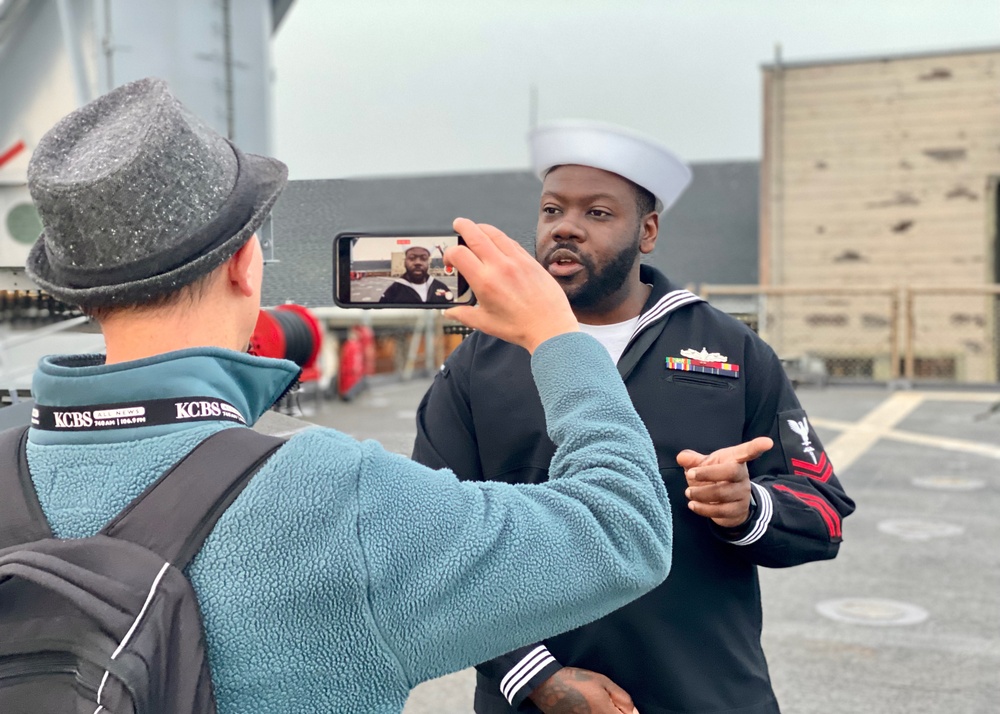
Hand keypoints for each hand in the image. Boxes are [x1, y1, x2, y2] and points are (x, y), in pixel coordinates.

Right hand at [443, 218, 577, 352]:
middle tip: (458, 225)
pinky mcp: (530, 261)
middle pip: (476, 234)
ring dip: (482, 228)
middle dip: (463, 226)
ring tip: (476, 228)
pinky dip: (501, 237)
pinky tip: (498, 241)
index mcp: (485, 282)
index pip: (459, 254)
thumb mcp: (485, 323)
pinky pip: (512, 241)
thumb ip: (464, 314)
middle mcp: (500, 266)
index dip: (449, 253)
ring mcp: (517, 261)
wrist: (550, 328)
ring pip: (495, 233)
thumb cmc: (520, 327)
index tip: (449, 260)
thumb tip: (450, 312)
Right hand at [528, 667, 638, 713]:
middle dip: (618, 712)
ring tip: (596, 703)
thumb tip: (634, 711)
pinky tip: (589, 706)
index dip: (630, 713)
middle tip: (613, 704)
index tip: (624, 707)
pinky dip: (596, 713)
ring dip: (607, 712)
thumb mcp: (603, 681)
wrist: (549, 686)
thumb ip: (622, 697)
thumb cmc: (577, 680)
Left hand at [676, 437, 773, 528]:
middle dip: (708, 473)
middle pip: (731, 472)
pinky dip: (703, 508)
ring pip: (723, 494)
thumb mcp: (704, 465)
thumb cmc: (715, 477)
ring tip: (688, 492)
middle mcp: (742, 476)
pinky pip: (720, 511)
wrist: (727, 503)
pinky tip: (693, 505)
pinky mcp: (737, 511)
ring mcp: (742, 494)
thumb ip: (693, 460)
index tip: (767, 442)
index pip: (748, 452)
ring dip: (701, 493)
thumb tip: (682, 457)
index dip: (757, 447)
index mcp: (736, 460)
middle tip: (690, 474)